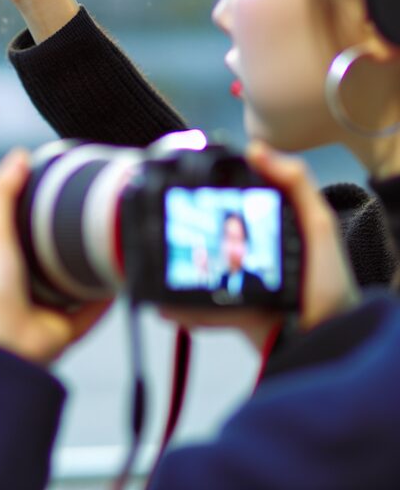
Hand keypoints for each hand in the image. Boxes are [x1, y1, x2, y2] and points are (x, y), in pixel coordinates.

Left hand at [0, 149, 110, 364]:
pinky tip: (123, 274)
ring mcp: (52, 302)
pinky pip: (98, 307)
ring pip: (83, 277)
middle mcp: (32, 277)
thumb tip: (19, 155)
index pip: (35, 223)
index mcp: (13, 254)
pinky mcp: (72, 325)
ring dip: (98, 262)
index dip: (51, 204)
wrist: (4, 340)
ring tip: (117, 240)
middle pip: (63, 249)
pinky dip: (111, 292)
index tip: (73, 186)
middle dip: (81, 235)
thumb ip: (2, 192)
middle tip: (103, 214)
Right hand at [160, 142, 358, 349]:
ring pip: (194, 272)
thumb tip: (254, 149)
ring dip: (177, 270)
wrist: (330, 341)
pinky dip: (181, 308)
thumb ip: (295, 182)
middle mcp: (247, 255)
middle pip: (205, 239)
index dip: (208, 193)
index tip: (185, 184)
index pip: (229, 204)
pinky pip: (196, 308)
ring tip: (159, 263)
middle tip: (168, 227)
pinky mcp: (227, 315)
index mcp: (265, 230)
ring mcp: (234, 286)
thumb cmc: (329, 285)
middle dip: (185, 234)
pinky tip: (167, 305)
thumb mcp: (318, 225)